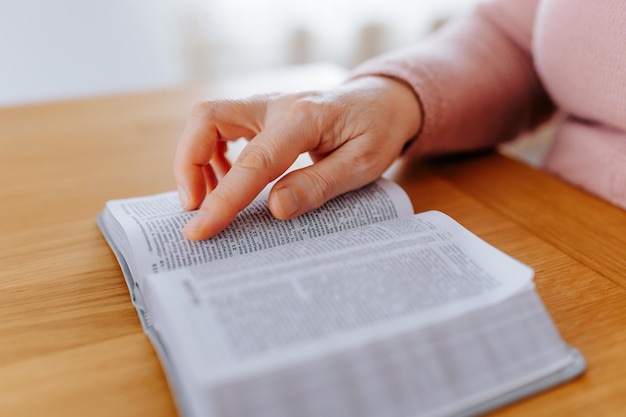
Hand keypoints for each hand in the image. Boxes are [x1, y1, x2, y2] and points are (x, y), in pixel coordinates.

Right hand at [174, 75, 421, 239]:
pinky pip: (220, 127)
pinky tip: (229, 180)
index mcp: (305, 118)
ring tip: (209, 199)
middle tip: (193, 208)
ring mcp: (265, 105)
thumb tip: (275, 208)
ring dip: (196, 160)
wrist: (381, 102)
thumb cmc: (376, 131)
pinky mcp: (259, 113)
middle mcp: (276, 104)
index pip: (254, 161)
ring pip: (207, 120)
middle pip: (208, 117)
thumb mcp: (362, 164)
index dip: (223, 198)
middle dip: (188, 163)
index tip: (199, 230)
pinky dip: (211, 155)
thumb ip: (318, 185)